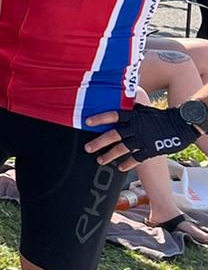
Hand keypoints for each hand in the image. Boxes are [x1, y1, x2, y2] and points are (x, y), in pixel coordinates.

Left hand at [85, 106, 200, 170]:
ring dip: (109, 155)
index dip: (100, 118)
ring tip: (100, 160)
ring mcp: (143, 139)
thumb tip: (116, 102)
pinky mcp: (151, 150)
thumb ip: (130, 109)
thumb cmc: (160, 116)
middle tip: (88, 148)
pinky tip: (120, 167)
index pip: (113, 116)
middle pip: (114, 135)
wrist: (182, 124)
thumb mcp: (143, 109)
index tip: (87, 122)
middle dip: (99, 142)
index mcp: (134, 116)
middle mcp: (136, 128)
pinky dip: (128, 164)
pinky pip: (137, 158)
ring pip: (122, 149)